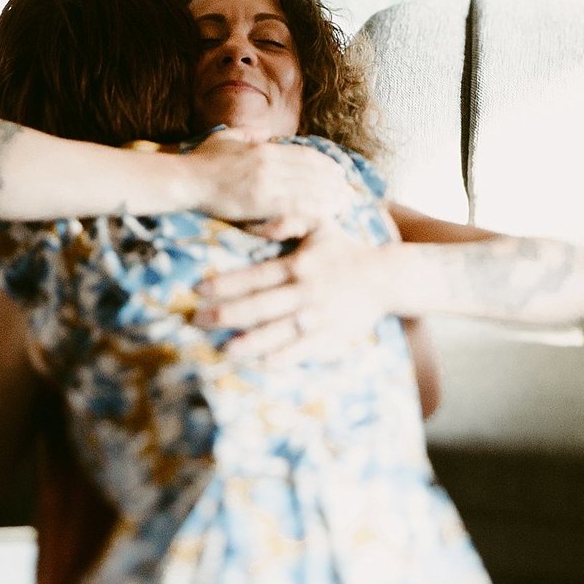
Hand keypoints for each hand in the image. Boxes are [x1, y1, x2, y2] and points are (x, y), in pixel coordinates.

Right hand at [192, 133, 359, 240]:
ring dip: (331, 197)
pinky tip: (327, 216)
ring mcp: (266, 182)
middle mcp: (270, 163)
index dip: (326, 164)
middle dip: (335, 183)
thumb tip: (260, 135)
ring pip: (309, 188)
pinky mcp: (260, 202)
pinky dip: (314, 210)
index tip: (340, 173)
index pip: (305, 155)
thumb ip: (246, 136)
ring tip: (345, 205)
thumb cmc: (201, 161)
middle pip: (313, 171)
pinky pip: (295, 206)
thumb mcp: (226, 139)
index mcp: (265, 148)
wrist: (184, 180)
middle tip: (351, 192)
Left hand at [197, 222, 395, 361]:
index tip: (198, 290)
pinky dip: (278, 359)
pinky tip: (257, 364)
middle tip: (197, 321)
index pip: (254, 276)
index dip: (225, 284)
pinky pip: (300, 352)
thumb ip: (291, 219)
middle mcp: (305, 293)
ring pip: (277, 333)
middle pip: (259, 306)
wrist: (386, 279)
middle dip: (226, 315)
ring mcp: (317, 318)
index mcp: (298, 265)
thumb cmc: (345, 251)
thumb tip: (262, 224)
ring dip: (249, 342)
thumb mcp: (321, 225)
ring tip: (223, 350)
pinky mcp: (330, 338)